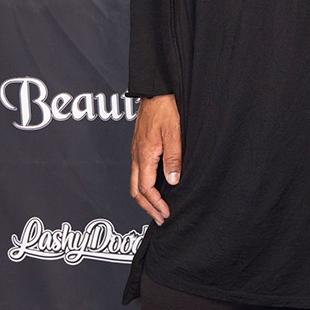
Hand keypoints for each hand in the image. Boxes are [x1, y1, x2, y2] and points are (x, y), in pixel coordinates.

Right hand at [129, 94, 181, 225]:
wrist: (155, 90)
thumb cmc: (165, 108)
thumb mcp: (174, 134)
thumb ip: (173, 158)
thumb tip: (172, 181)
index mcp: (144, 155)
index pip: (146, 189)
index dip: (155, 204)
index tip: (166, 213)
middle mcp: (136, 155)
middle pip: (135, 190)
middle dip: (147, 207)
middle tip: (160, 219)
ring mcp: (136, 151)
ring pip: (135, 182)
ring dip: (145, 198)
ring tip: (157, 208)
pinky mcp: (139, 146)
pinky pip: (138, 172)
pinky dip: (144, 186)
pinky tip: (155, 187)